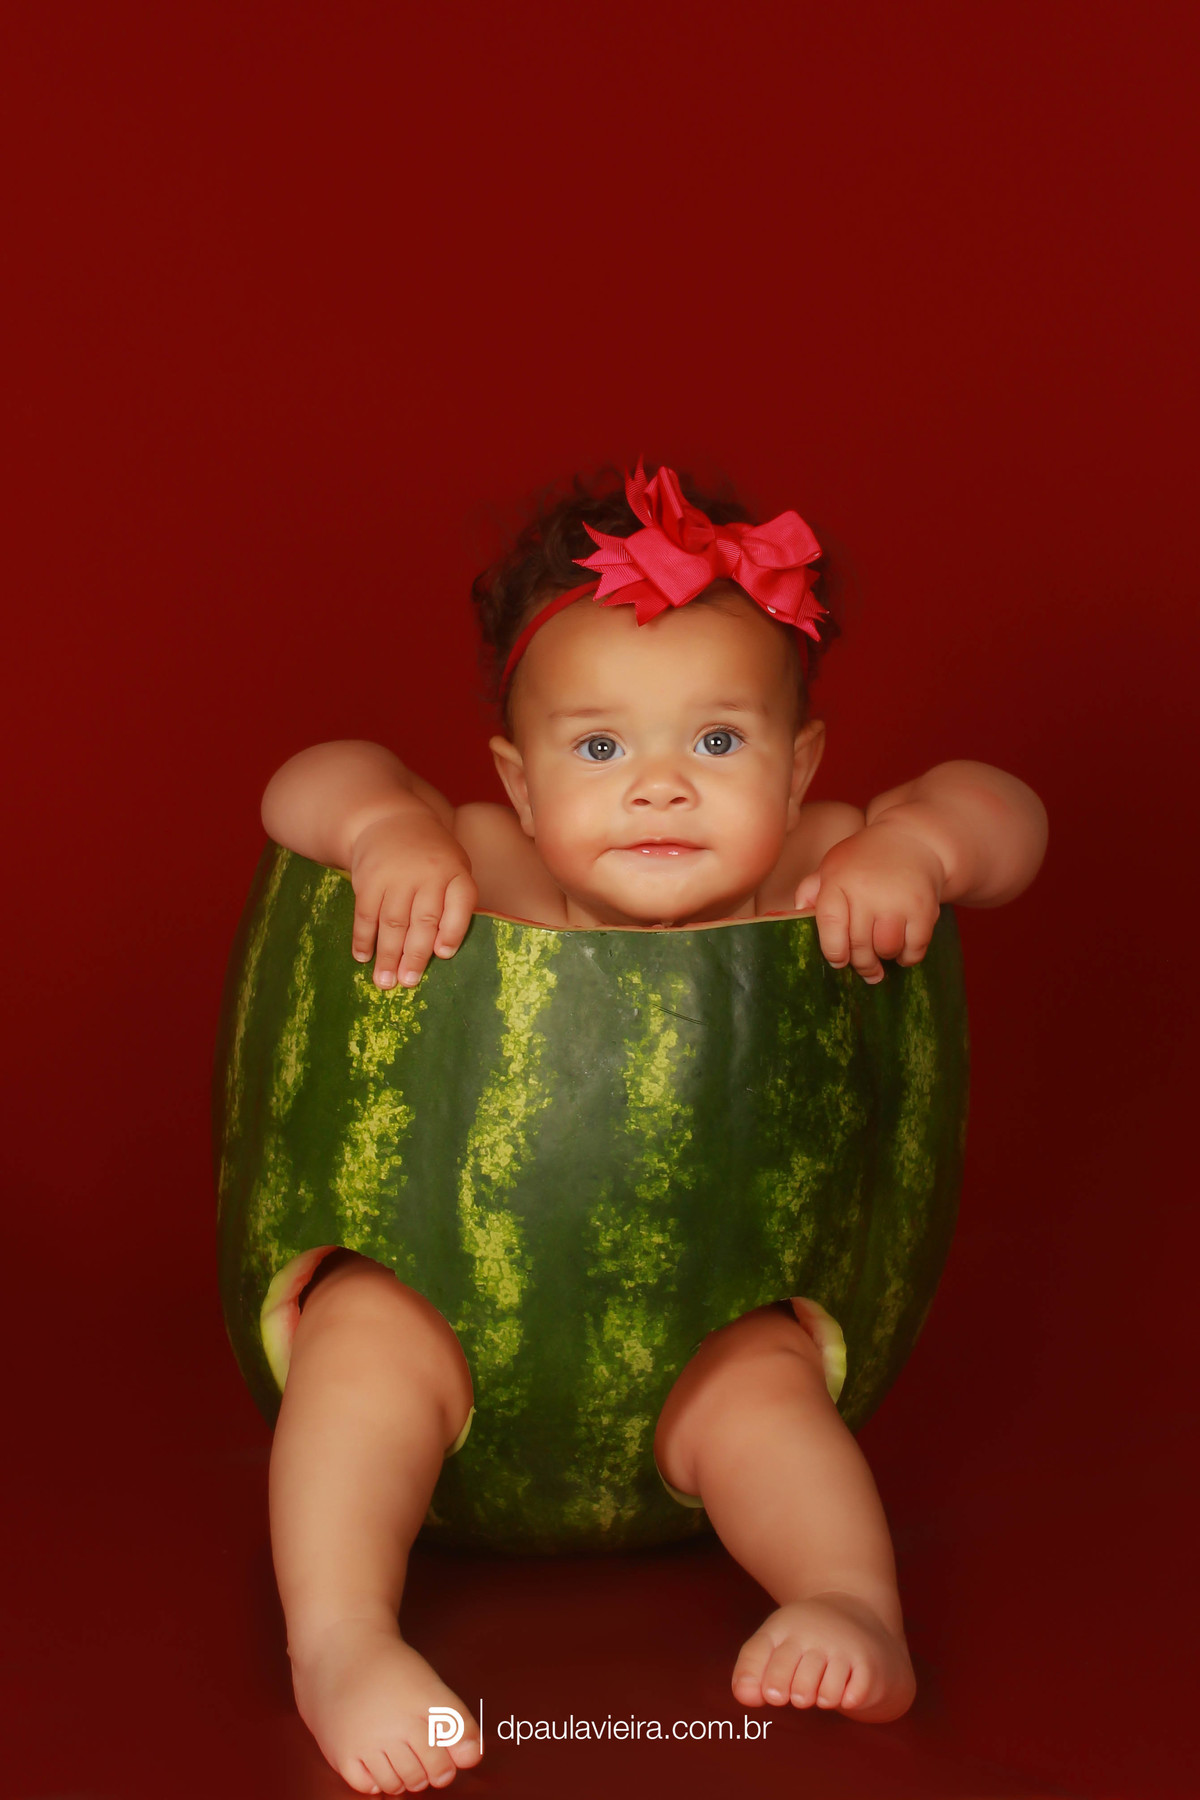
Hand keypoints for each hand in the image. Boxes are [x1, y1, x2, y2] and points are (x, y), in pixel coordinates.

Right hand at [349, 812, 476, 988]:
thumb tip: (440, 951)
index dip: (453, 931)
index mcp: (455, 872)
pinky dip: (363, 938)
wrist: (391, 820)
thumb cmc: (430, 856)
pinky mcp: (369, 879)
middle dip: (415, 956)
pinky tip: (363, 957)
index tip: (443, 955)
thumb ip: (452, 904)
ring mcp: (397, 876)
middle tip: (408, 982)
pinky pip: (365, 913)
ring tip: (385, 982)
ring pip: (392, 922)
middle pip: (424, 920)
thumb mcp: (453, 868)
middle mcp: (428, 874)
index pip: (461, 903)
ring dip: (388, 955)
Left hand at [792, 823, 944, 983]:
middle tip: (864, 968)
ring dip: (884, 957)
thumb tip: (792, 916)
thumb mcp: (832, 867)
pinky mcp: (924, 908)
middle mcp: (867, 891)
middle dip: (861, 963)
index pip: (831, 924)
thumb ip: (810, 891)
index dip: (833, 950)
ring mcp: (897, 900)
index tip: (838, 961)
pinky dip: (908, 956)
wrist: (912, 840)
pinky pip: (915, 948)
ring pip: (886, 949)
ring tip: (883, 952)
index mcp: (838, 880)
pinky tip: (903, 950)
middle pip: (859, 944)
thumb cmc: (864, 859)